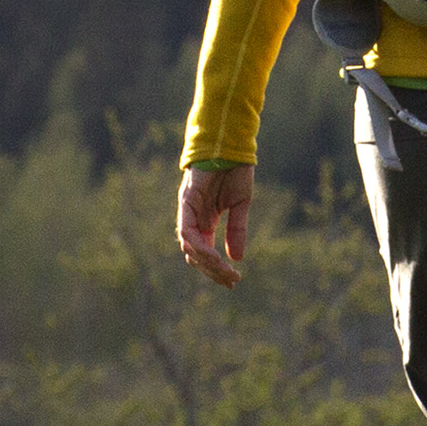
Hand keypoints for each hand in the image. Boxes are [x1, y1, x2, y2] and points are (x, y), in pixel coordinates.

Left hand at [178, 162, 254, 285]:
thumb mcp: (240, 206)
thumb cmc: (235, 171)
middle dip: (212, 271)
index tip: (233, 281)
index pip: (204, 253)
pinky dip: (198, 244)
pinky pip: (187, 229)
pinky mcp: (186, 200)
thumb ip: (237, 230)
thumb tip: (237, 258)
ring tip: (224, 270)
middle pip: (195, 254)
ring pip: (188, 246)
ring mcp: (187, 210)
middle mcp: (192, 218)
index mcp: (204, 221)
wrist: (230, 145)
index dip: (216, 269)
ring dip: (205, 262)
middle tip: (232, 280)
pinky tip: (213, 255)